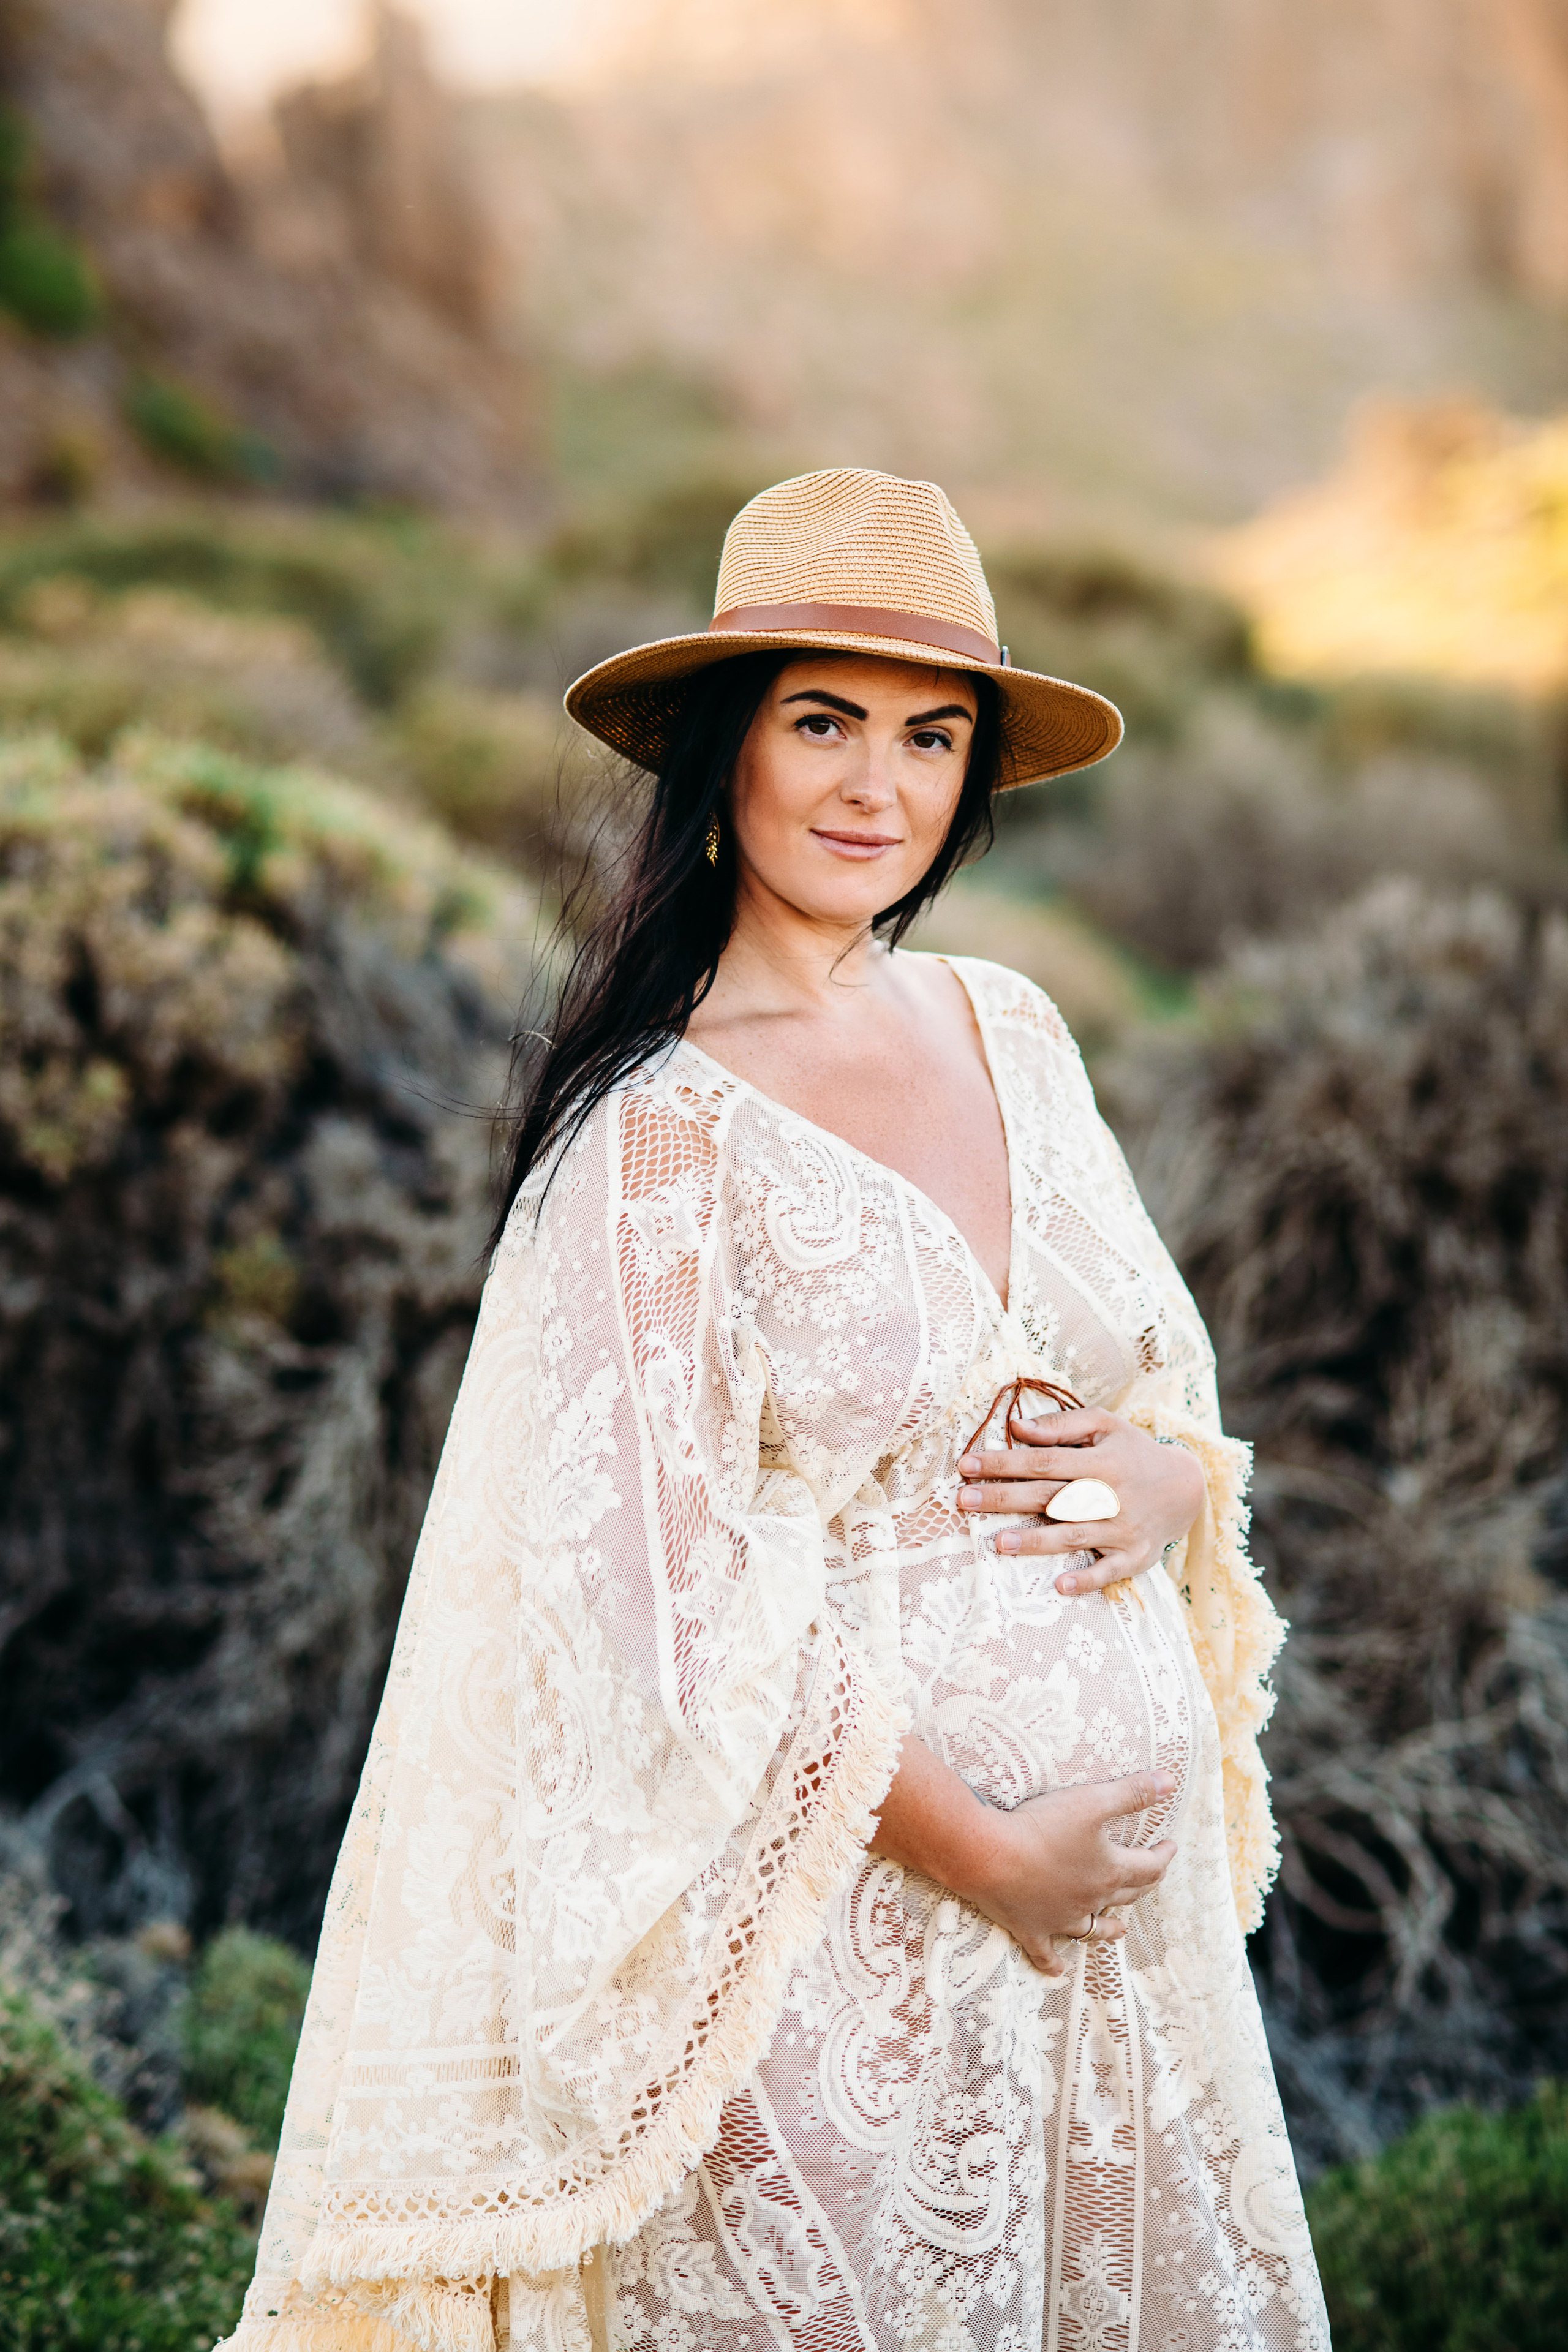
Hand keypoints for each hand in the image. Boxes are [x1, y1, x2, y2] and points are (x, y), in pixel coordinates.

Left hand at [956, 1405, 1204, 1594]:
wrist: (1186, 1487)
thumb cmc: (1133, 1452)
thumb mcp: (1105, 1426)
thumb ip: (1061, 1425)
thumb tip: (1017, 1428)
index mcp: (1101, 1461)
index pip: (1044, 1460)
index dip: (1004, 1462)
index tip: (966, 1464)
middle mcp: (1111, 1495)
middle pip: (1051, 1497)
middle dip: (1006, 1499)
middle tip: (964, 1500)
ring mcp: (1123, 1529)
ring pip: (1074, 1535)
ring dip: (1037, 1541)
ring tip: (999, 1543)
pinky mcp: (1134, 1556)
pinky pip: (1110, 1572)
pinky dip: (1087, 1580)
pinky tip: (1060, 1586)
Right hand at [962, 1771, 1178, 1975]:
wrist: (990, 1855)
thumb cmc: (1042, 1826)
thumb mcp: (1092, 1801)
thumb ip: (1132, 1792)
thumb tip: (1170, 1783)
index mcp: (1109, 1871)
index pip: (1149, 1867)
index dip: (1163, 1856)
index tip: (1170, 1845)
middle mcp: (1090, 1900)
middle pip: (1126, 1896)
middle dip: (1143, 1885)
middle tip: (1151, 1876)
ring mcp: (1060, 1918)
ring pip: (1093, 1928)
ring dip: (1109, 1928)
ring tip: (1120, 1930)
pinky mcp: (1030, 1928)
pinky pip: (1045, 1952)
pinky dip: (1052, 1962)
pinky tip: (1058, 1971)